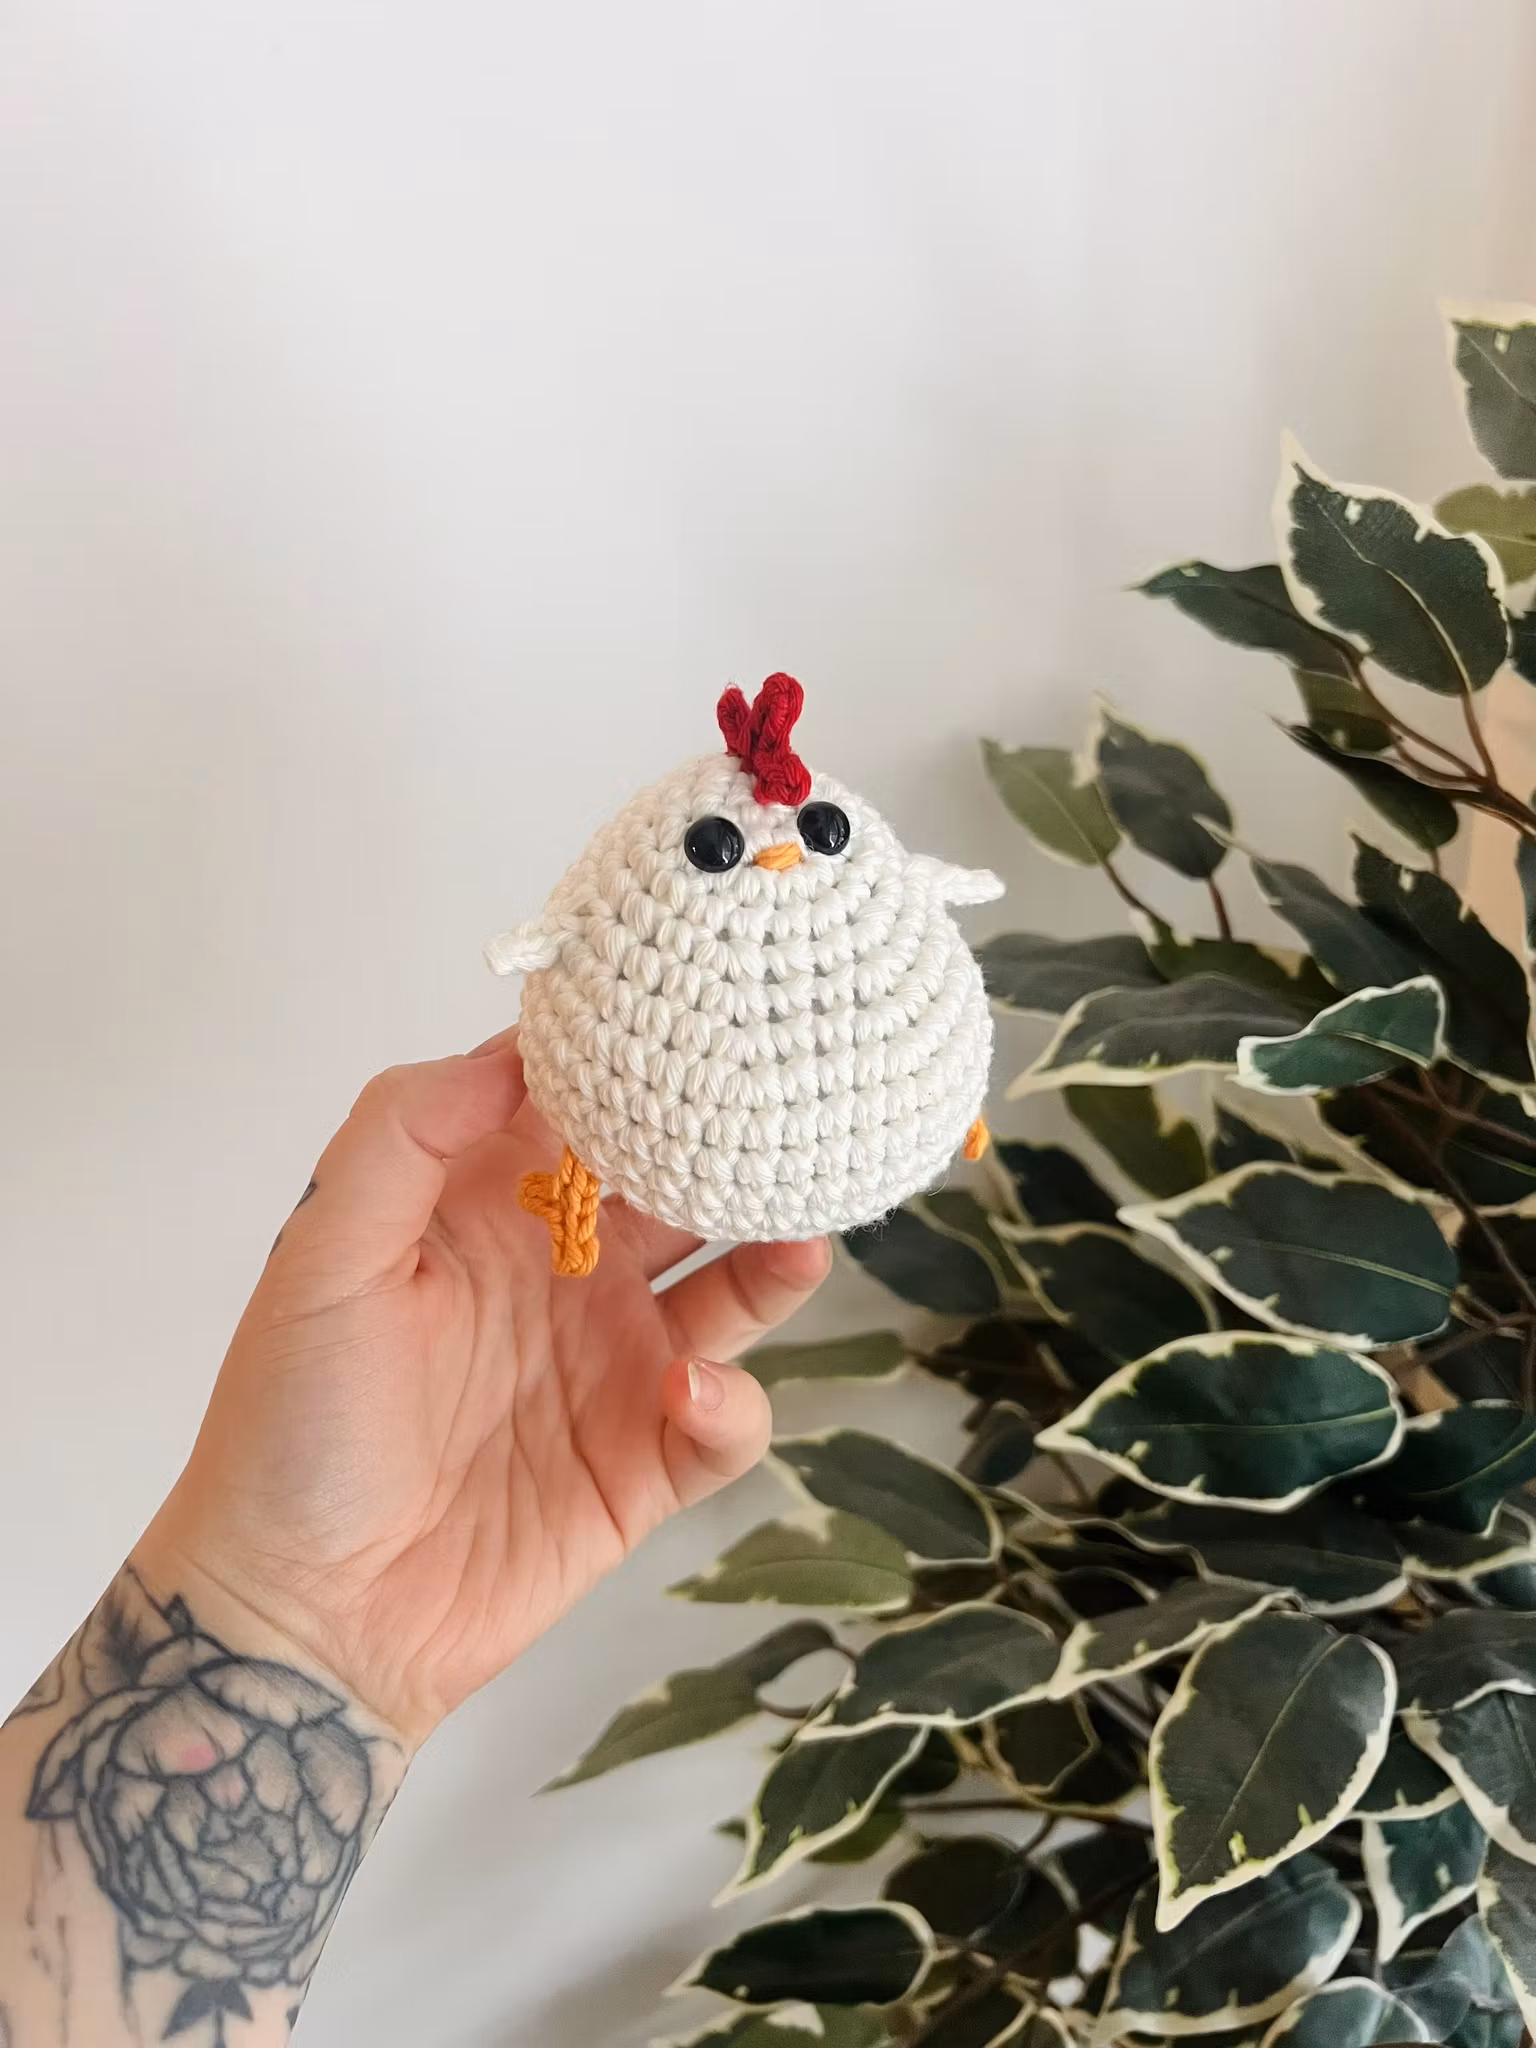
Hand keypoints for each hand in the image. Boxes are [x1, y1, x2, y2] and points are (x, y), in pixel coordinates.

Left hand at [137, 1032, 828, 1746]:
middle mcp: (564, 1273)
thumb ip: (400, 1137)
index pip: (578, 1108)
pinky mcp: (644, 1467)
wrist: (304, 1616)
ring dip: (773, 1257)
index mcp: (488, 1210)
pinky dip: (730, 1405)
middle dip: (732, 1147)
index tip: (692, 1008)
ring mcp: (612, 1368)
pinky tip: (690, 1395)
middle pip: (674, 1188)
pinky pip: (724, 1422)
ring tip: (802, 1232)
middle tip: (792, 1108)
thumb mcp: (322, 1258)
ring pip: (728, 1291)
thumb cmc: (293, 1425)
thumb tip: (515, 1051)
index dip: (630, 1058)